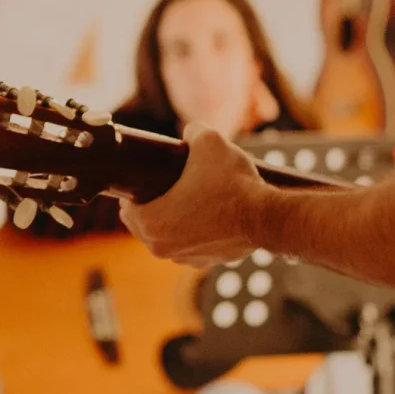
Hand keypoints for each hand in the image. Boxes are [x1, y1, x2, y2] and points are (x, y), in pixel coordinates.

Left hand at [119, 122, 264, 267]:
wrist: (267, 216)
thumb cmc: (232, 183)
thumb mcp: (209, 141)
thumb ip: (192, 132)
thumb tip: (190, 132)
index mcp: (150, 222)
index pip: (128, 208)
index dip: (137, 190)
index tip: (151, 179)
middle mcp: (162, 247)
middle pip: (146, 223)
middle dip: (156, 205)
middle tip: (172, 185)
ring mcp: (186, 258)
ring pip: (170, 235)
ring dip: (176, 220)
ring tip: (193, 198)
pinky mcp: (208, 262)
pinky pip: (193, 244)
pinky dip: (197, 232)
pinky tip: (210, 214)